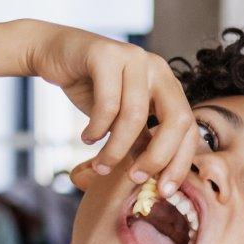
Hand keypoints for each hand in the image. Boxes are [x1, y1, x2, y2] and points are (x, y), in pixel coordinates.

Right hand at [20, 20, 196, 193]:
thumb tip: (156, 182)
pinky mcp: (106, 53)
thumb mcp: (122, 121)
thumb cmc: (92, 90)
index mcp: (169, 86)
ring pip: (135, 116)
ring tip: (101, 165)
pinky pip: (108, 103)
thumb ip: (141, 143)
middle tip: (135, 178)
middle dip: (158, 157)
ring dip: (116, 149)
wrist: (54, 54)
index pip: (189, 129)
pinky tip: (87, 137)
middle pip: (176, 120)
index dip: (180, 162)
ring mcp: (135, 57)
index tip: (164, 191)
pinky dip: (97, 128)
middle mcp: (158, 69)